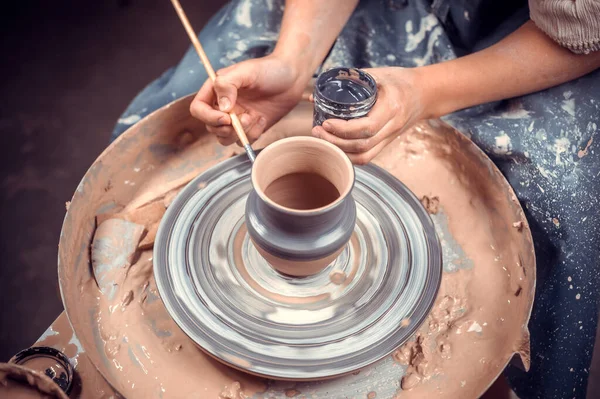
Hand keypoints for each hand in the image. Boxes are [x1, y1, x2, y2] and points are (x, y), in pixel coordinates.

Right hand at [190, 54, 305, 145]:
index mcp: (216, 90)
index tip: (226, 117)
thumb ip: (227, 85)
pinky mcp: (251, 127)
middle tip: (244, 118)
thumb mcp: (246, 71)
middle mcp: (223, 106)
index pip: (198, 109)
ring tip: (254, 117)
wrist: (293, 77)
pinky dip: (253, 134)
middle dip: (226, 128)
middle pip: (211, 127)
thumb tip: (222, 108)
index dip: (208, 117)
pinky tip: (263, 119)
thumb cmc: (269, 69)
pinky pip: (244, 140)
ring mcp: (237, 118)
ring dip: (240, 133)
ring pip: (225, 138)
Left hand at [312, 67, 425, 163]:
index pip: (366, 127)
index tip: (325, 122)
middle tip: (317, 131)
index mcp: (392, 107)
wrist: (425, 93)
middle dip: (336, 142)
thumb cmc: (399, 80)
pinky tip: (336, 147)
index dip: (343, 129)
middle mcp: (393, 126)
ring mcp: (391, 137)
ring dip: (341, 152)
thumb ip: (350, 81)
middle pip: (362, 144)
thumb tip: (316, 93)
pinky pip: (368, 156)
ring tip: (323, 139)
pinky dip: (349, 156)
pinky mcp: (387, 143)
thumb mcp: (378, 74)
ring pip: (364, 155)